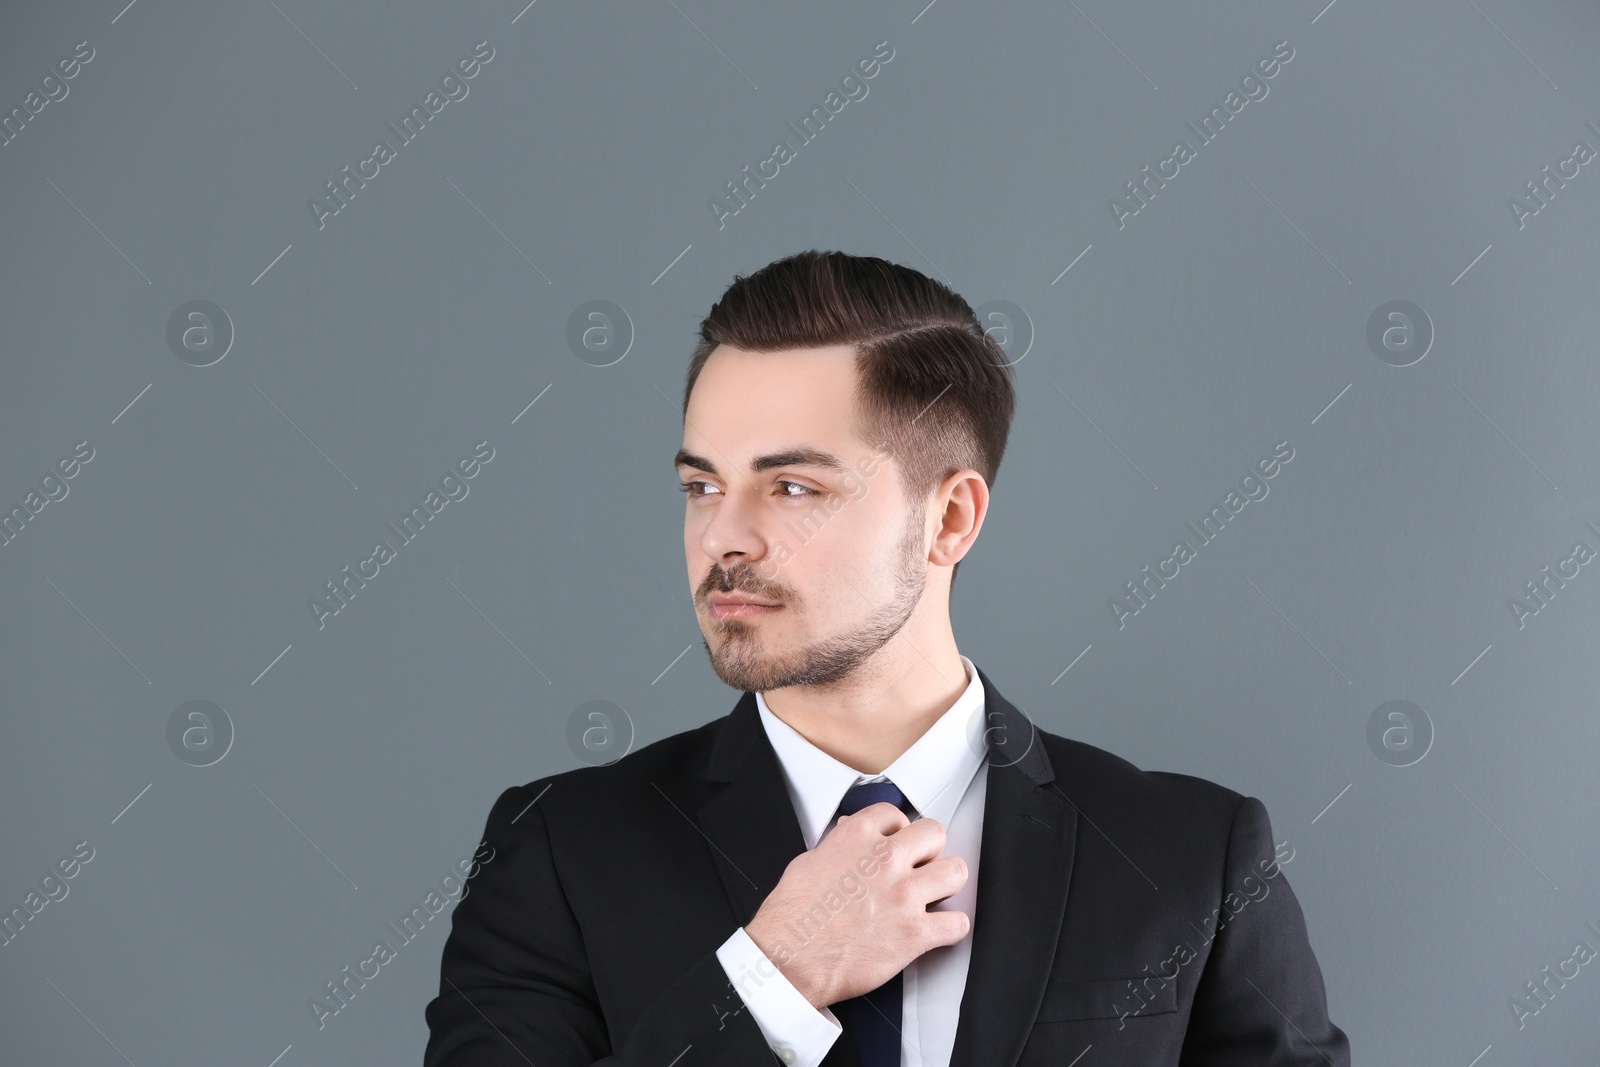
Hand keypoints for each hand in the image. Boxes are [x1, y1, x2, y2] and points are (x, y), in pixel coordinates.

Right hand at [744, 801, 970, 1007]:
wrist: (788, 958)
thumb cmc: (791, 917)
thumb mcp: (808, 862)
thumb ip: (839, 848)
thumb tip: (851, 845)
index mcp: (857, 837)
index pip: (896, 814)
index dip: (898, 831)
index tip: (897, 844)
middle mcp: (885, 860)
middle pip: (934, 834)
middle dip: (928, 851)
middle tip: (919, 867)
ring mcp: (903, 895)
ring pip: (956, 872)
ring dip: (946, 884)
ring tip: (934, 895)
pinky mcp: (914, 933)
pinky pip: (957, 923)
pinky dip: (950, 928)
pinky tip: (937, 930)